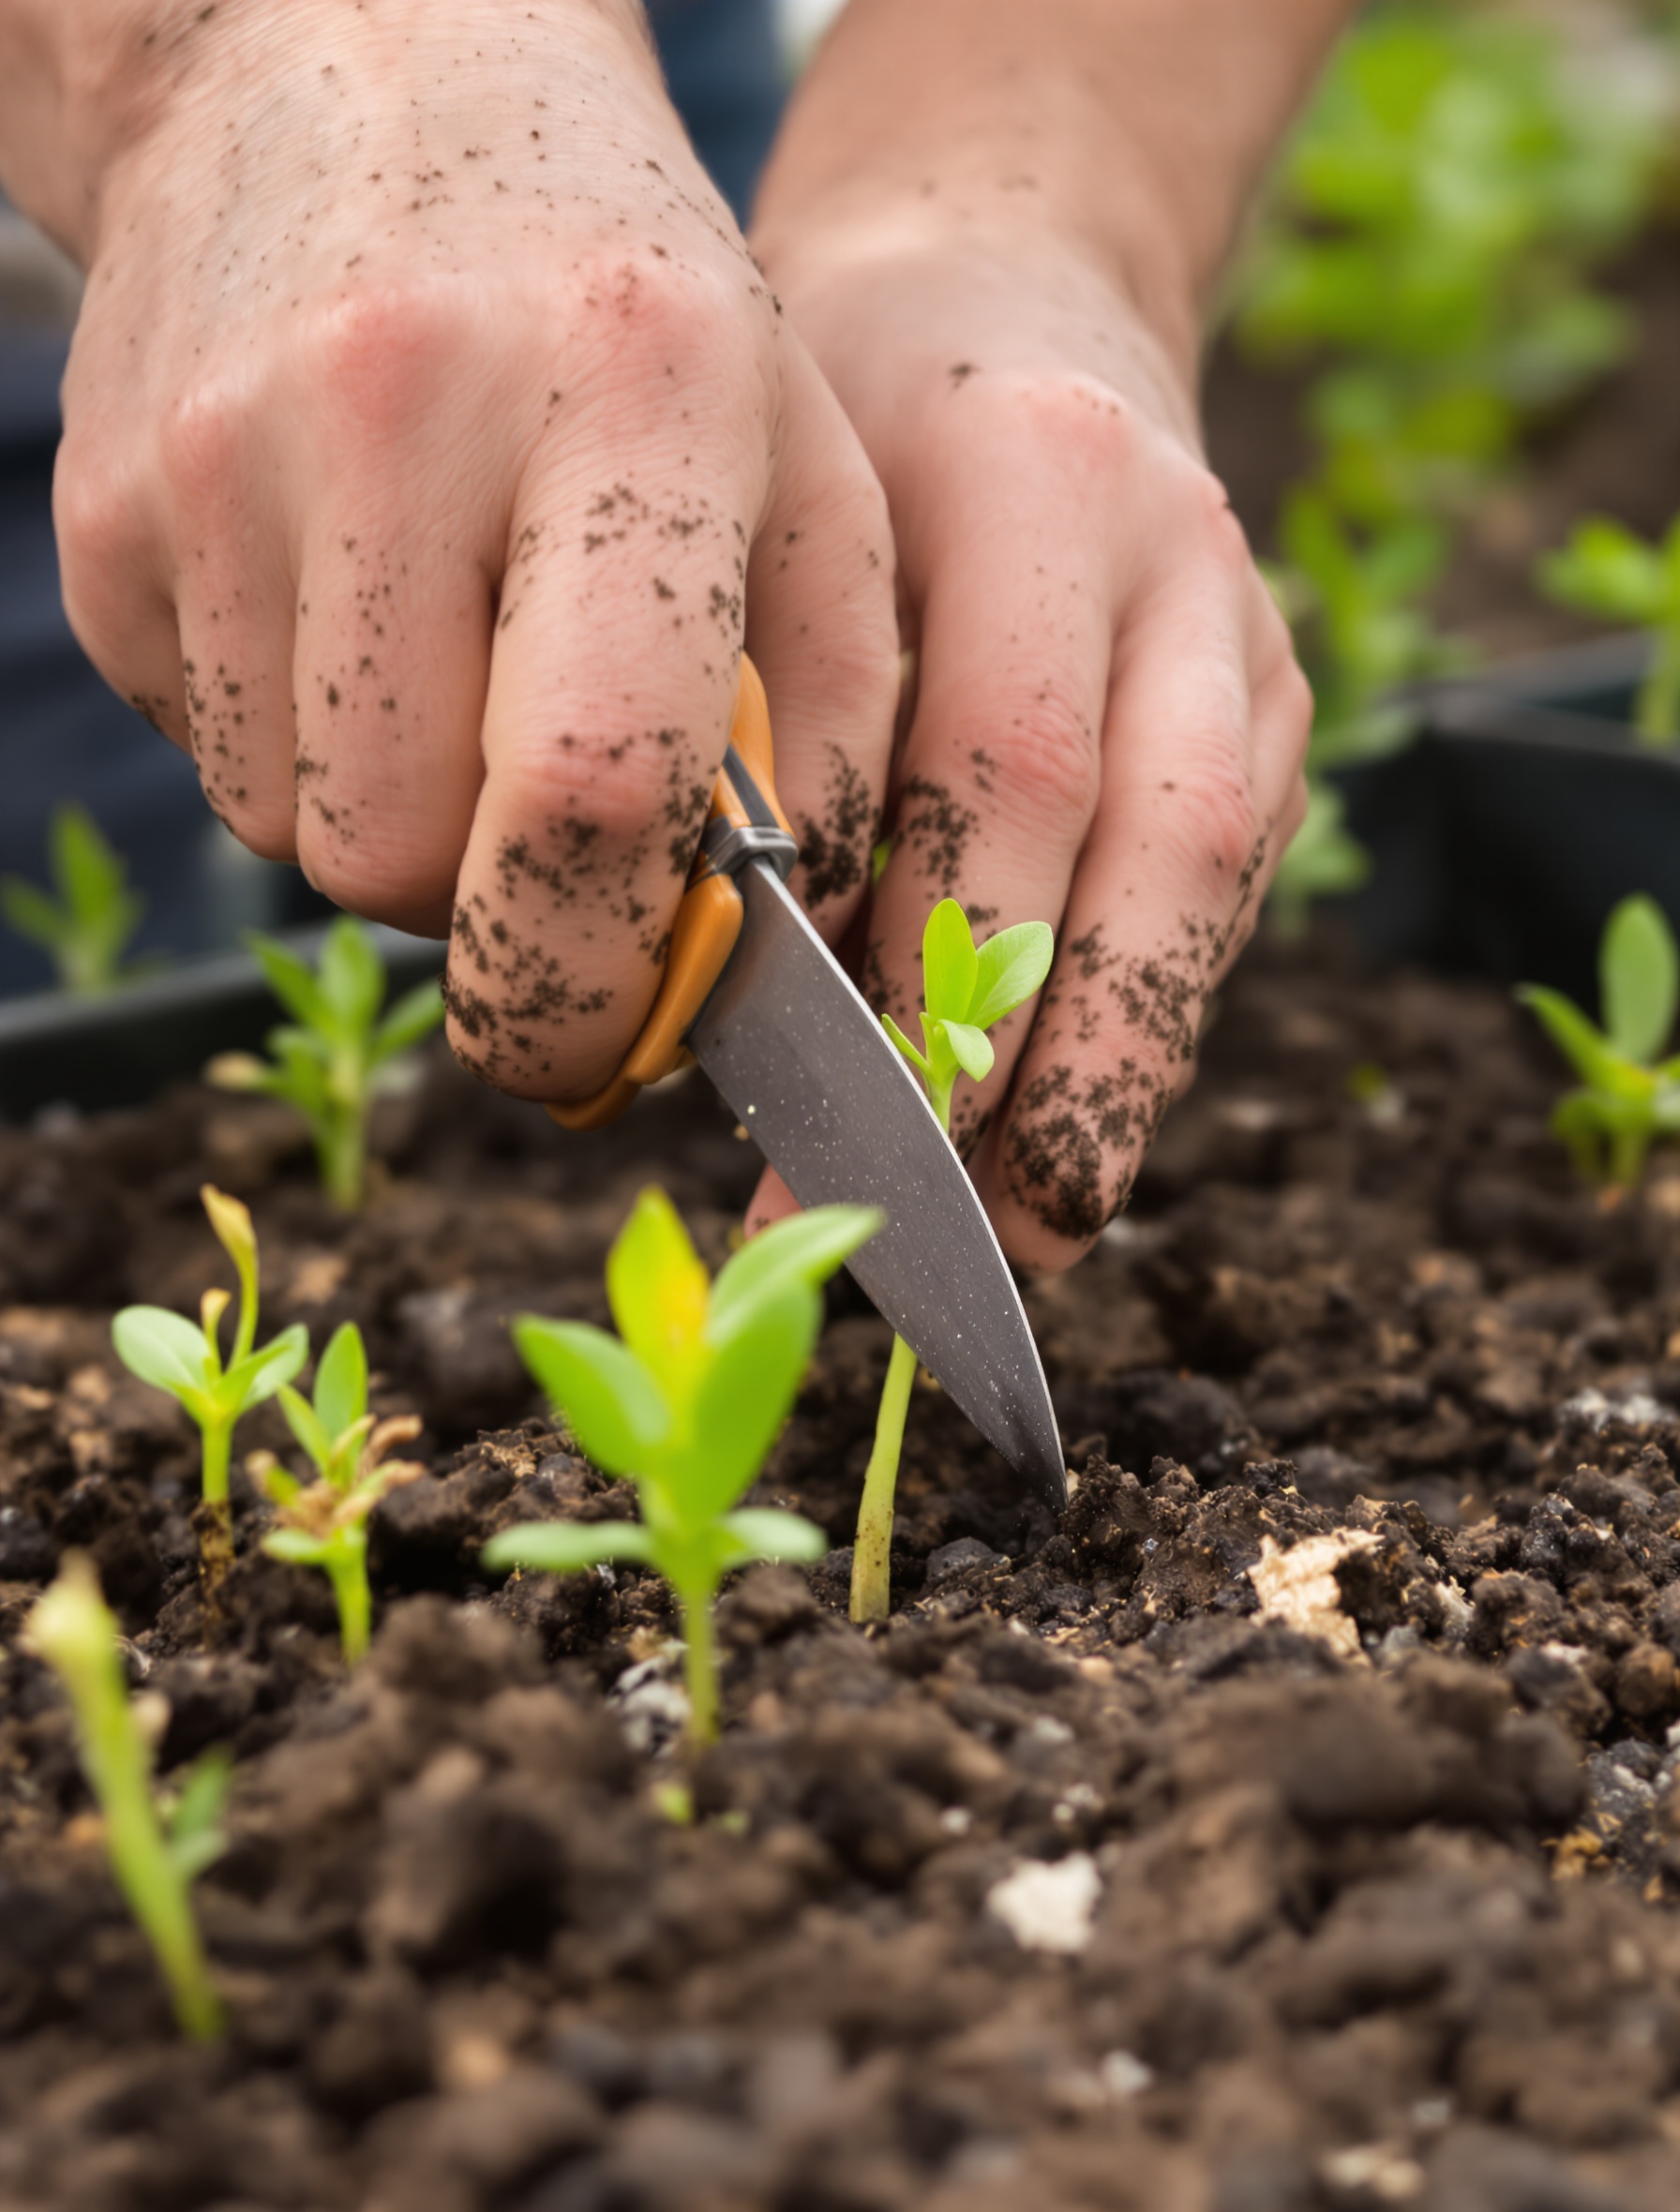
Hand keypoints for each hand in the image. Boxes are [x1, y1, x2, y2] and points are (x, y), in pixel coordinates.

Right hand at [33, 0, 896, 1098]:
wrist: (353, 73)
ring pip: (291, 836)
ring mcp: (213, 465)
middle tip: (550, 831)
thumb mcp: (805, 470)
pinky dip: (300, 747)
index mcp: (629, 398)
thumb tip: (773, 958)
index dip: (599, 974)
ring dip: (394, 821)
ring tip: (454, 666)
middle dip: (486, 909)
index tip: (620, 1036)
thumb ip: (836, 721)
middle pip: (400, 861)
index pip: (590, 789)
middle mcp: (395, 416)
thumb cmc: (633, 315)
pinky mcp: (99, 518)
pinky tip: (353, 612)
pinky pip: (211, 757)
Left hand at [748, 219, 1310, 1268]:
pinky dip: (1138, 1022)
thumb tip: (744, 997)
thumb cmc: (843, 418)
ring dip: (1119, 1080)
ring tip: (1029, 1235)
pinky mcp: (1268, 713)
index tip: (873, 1121)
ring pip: (1211, 890)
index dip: (951, 958)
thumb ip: (779, 720)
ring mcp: (1246, 641)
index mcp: (1040, 481)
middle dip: (1062, 1066)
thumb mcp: (773, 515)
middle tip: (960, 1236)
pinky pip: (1216, 894)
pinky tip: (1064, 1132)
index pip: (1008, 760)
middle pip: (1158, 850)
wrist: (1008, 294)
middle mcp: (1178, 565)